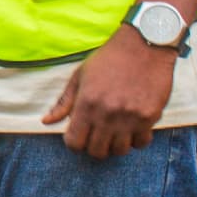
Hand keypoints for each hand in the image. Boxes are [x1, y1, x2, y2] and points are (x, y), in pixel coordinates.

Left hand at [42, 26, 175, 157]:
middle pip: (96, 151)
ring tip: (115, 132)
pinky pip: (141, 143)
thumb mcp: (80, 76)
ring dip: (115, 145)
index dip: (74, 143)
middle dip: (93, 147)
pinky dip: (136, 140)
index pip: (74, 142)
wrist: (144, 45)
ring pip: (119, 151)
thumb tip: (46, 121)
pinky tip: (133, 129)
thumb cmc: (109, 59)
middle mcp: (107, 114)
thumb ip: (64, 102)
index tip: (79, 135)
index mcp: (86, 103)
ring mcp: (130, 117)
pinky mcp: (150, 117)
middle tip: (97, 136)